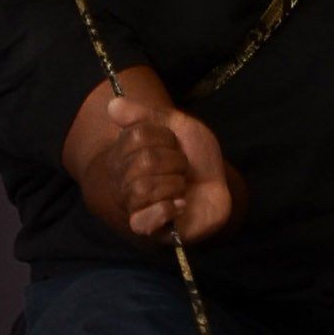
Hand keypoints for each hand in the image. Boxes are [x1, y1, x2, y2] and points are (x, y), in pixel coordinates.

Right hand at [94, 92, 235, 246]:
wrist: (220, 186)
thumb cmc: (196, 158)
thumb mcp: (176, 126)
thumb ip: (146, 115)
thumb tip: (113, 105)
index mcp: (125, 154)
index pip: (134, 137)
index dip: (163, 137)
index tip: (174, 144)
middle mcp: (123, 181)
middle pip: (140, 163)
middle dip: (172, 161)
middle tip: (182, 167)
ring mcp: (135, 206)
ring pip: (140, 189)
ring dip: (173, 184)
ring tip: (182, 186)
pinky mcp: (151, 230)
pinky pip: (142, 222)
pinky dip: (166, 209)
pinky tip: (181, 204)